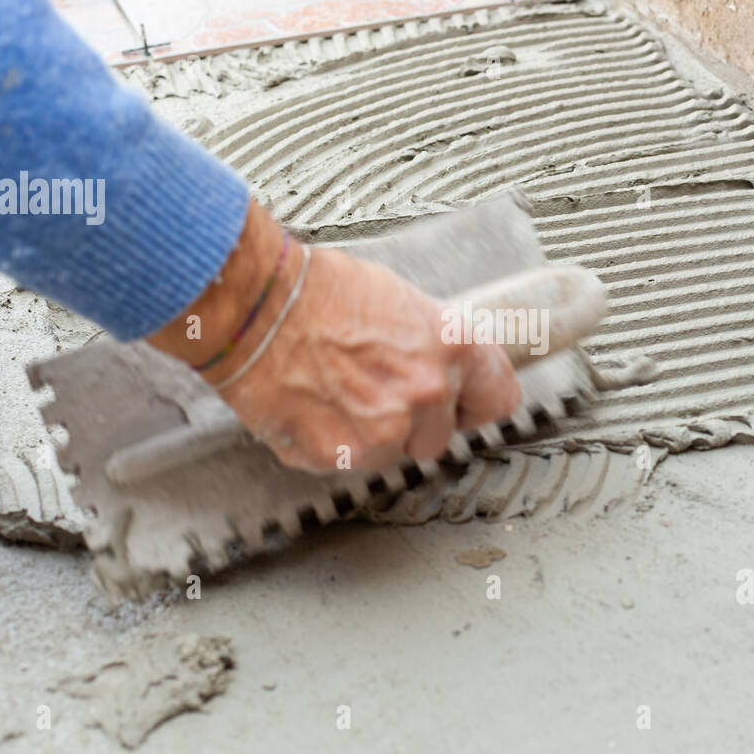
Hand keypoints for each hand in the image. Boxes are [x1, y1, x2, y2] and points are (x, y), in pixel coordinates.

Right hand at [221, 244, 519, 471]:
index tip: (464, 405)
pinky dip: (328, 442)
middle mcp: (428, 393)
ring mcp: (386, 430)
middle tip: (374, 388)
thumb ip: (432, 345)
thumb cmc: (316, 292)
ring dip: (369, 434)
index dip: (475, 403)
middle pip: (441, 436)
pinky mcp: (342, 455)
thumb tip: (442, 367)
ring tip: (335, 390)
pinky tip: (312, 404)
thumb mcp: (400, 302)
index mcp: (453, 347)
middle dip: (413, 421)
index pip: (499, 399)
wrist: (254, 306)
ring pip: (392, 452)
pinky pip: (347, 461)